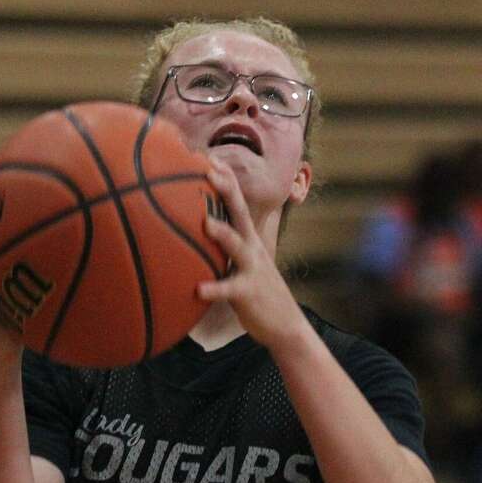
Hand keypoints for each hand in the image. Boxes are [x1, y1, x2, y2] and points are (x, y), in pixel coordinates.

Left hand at [198, 158, 307, 351]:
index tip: (209, 157)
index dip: (225, 180)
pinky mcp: (248, 293)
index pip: (237, 203)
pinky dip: (214, 288)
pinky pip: (229, 290)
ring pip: (237, 246)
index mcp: (248, 239)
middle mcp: (252, 248)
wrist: (284, 325)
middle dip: (226, 190)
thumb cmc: (255, 292)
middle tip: (208, 170)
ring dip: (222, 234)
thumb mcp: (241, 265)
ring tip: (204, 224)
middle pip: (240, 212)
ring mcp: (252, 269)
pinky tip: (197, 289)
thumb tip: (198, 232)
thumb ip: (223, 249)